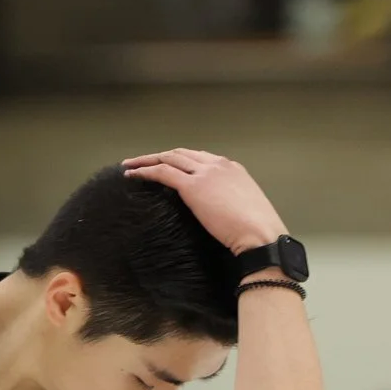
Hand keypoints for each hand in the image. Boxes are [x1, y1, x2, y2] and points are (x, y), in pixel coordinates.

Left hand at [121, 149, 287, 254]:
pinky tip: (132, 175)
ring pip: (168, 158)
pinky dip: (145, 171)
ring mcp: (204, 173)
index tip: (168, 166)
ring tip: (130, 166)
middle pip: (181, 153)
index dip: (181, 160)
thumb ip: (230, 202)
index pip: (200, 157)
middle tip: (142, 162)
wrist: (260, 236)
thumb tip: (220, 212)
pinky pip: (162, 173)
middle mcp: (217, 165)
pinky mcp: (192, 187)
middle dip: (160, 156)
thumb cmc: (258, 231)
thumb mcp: (246, 208)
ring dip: (147, 160)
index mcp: (233, 168)